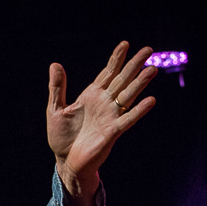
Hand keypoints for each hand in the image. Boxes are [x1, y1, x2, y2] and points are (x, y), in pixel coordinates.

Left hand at [46, 41, 156, 205]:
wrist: (65, 161)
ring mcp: (110, 116)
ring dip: (140, 83)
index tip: (125, 44)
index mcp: (91, 96)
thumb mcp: (55, 109)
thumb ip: (57, 88)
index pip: (107, 73)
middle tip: (148, 49)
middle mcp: (104, 103)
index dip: (116, 59)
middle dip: (134, 65)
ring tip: (152, 69)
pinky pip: (128, 119)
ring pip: (128, 96)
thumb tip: (55, 65)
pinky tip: (150, 100)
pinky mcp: (112, 132)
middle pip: (122, 80)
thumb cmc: (61, 137)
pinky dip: (139, 110)